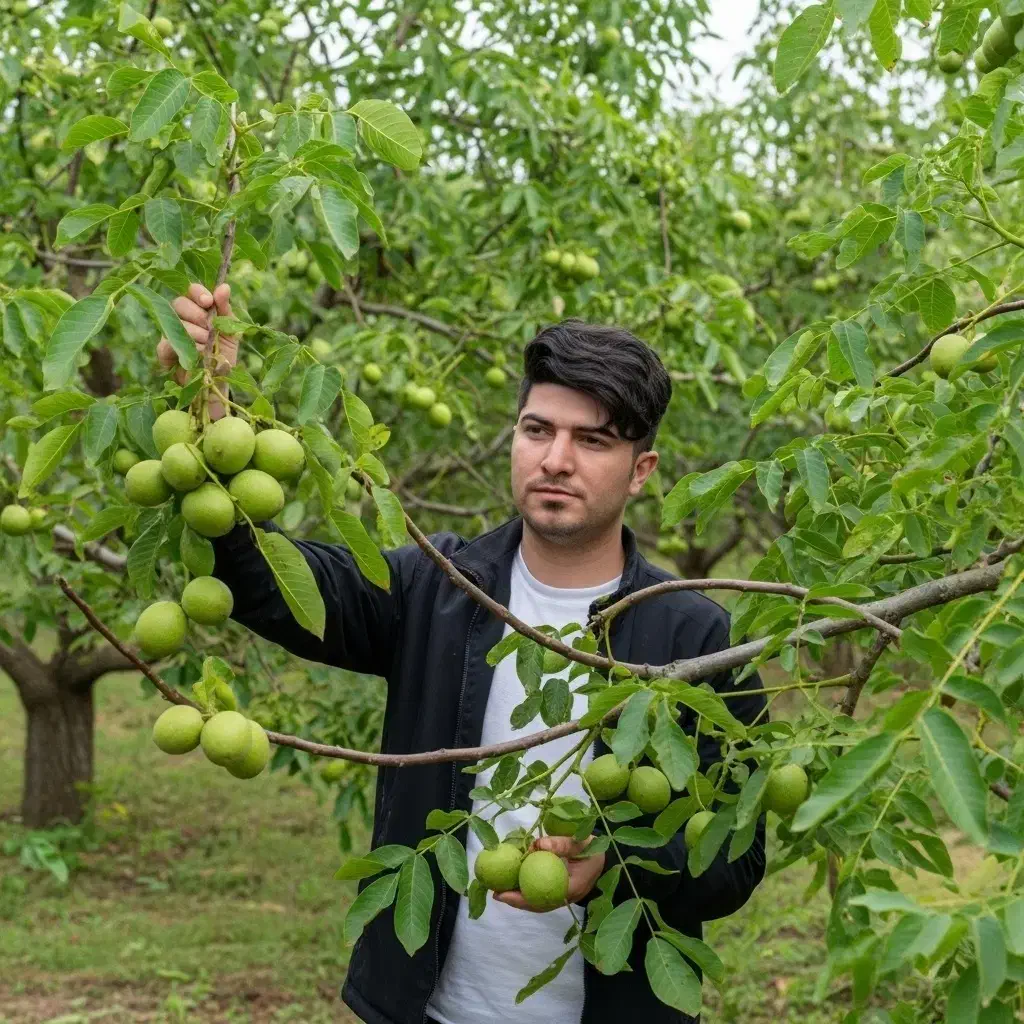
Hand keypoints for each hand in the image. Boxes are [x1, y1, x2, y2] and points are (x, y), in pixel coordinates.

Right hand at [156, 282, 238, 419]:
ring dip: (196, 334)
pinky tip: (198, 354)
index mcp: (198, 309)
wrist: (219, 381)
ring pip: (176, 323)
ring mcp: (170, 334)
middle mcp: (181, 317)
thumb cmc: (224, 353)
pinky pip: (166, 343)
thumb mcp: (231, 330)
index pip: (191, 290)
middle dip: (199, 316)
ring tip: (208, 346)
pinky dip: (185, 348)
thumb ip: (225, 309)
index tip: (209, 302)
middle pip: (180, 303)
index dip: (198, 293)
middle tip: (211, 330)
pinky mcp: (163, 352)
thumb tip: (224, 286)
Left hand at [493, 835, 605, 912]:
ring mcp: (564, 896)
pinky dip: (529, 890)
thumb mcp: (581, 843)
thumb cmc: (594, 850)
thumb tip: (536, 846)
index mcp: (571, 889)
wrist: (609, 859)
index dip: (521, 898)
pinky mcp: (562, 891)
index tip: (502, 894)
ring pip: (538, 902)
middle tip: (495, 894)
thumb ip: (561, 844)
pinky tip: (517, 883)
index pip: (542, 898)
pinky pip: (542, 894)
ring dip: (520, 897)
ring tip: (500, 890)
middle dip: (515, 901)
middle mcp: (566, 897)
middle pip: (537, 904)